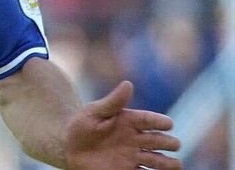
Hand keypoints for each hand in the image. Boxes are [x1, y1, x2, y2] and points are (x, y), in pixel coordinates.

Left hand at [66, 81, 180, 169]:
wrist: (69, 146)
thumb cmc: (81, 125)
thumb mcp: (94, 112)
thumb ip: (113, 101)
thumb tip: (128, 84)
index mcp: (129, 121)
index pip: (150, 120)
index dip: (160, 121)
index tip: (168, 124)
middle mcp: (135, 139)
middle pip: (159, 141)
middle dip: (169, 143)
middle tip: (174, 144)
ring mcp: (133, 156)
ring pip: (158, 161)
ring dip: (168, 164)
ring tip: (177, 165)